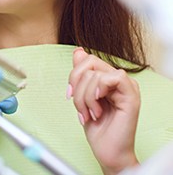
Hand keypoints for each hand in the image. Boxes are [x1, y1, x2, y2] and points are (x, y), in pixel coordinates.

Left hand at [67, 48, 139, 174]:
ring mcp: (127, 86)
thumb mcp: (82, 96)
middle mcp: (118, 79)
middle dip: (77, 86)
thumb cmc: (97, 128)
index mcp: (107, 78)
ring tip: (89, 114)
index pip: (87, 59)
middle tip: (80, 107)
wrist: (107, 152)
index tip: (70, 95)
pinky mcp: (131, 95)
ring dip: (84, 98)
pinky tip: (98, 109)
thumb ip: (81, 74)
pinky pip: (111, 78)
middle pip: (89, 62)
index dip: (73, 75)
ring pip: (94, 74)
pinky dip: (96, 93)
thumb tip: (78, 51)